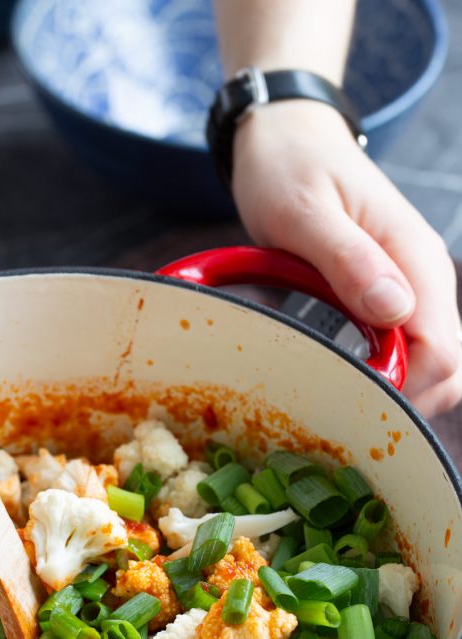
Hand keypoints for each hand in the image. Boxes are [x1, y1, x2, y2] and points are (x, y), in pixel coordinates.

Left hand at [232, 101, 460, 416]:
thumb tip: (395, 310)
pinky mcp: (395, 295)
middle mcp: (425, 279)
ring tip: (341, 389)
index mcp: (415, 259)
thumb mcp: (305, 212)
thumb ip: (348, 260)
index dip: (403, 388)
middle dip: (404, 399)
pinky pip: (410, 350)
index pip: (442, 353)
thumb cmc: (291, 169)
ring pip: (434, 366)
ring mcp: (413, 288)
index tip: (350, 395)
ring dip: (398, 390)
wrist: (290, 139)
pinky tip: (349, 373)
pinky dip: (388, 373)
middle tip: (341, 401)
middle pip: (448, 369)